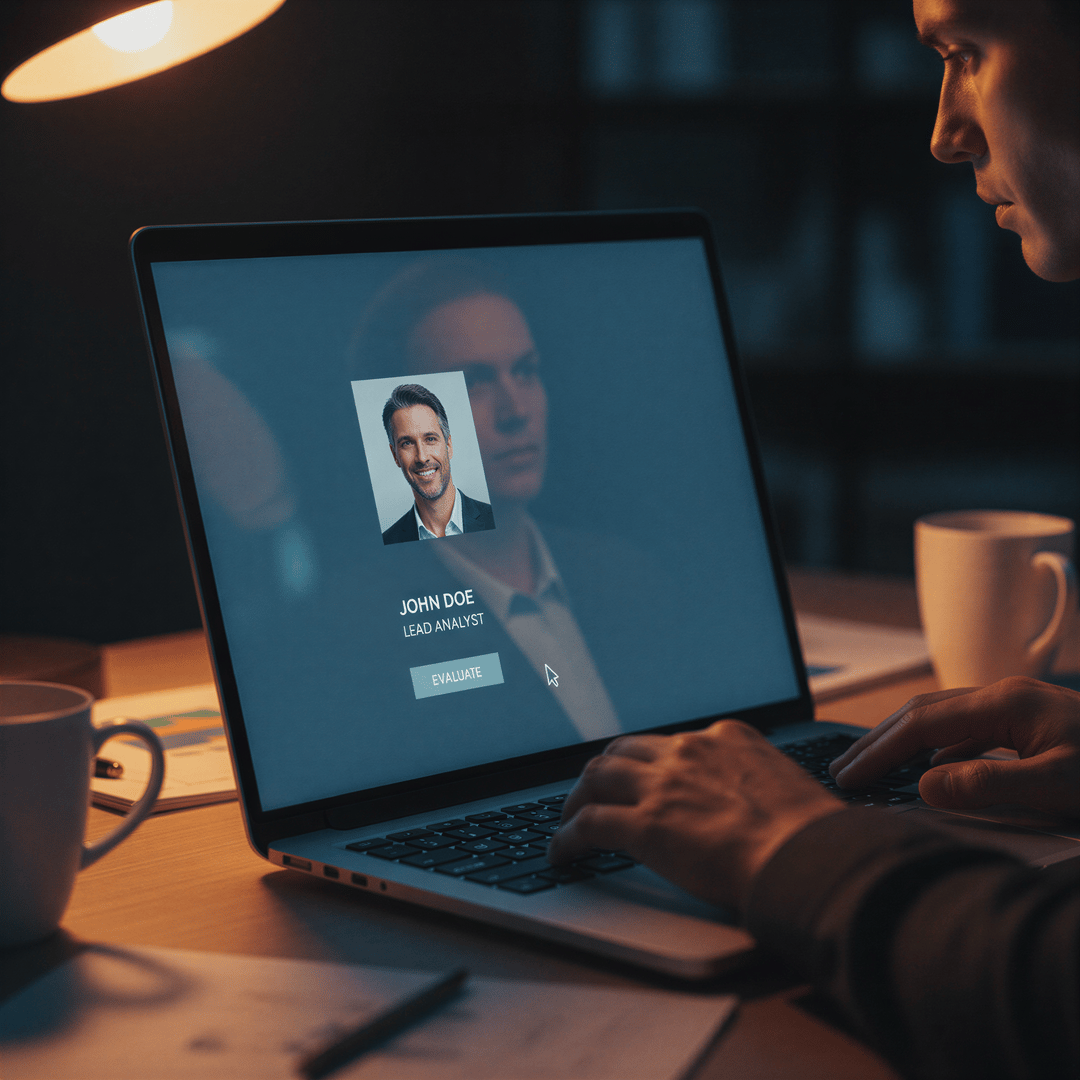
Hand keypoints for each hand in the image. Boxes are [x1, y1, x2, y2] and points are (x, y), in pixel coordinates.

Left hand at [548, 720, 843, 911]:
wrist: (808, 856)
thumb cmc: (812, 834)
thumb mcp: (785, 784)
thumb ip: (756, 782)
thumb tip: (754, 803)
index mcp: (725, 736)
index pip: (670, 741)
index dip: (647, 761)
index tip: (641, 776)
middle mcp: (688, 750)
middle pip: (624, 750)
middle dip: (603, 772)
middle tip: (593, 793)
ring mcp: (663, 785)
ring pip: (597, 776)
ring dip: (577, 798)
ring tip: (568, 820)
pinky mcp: (646, 825)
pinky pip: (589, 825)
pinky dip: (567, 838)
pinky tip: (561, 854)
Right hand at [829, 677, 1079, 815]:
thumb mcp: (1059, 787)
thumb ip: (989, 785)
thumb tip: (925, 785)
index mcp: (1007, 702)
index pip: (923, 725)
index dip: (880, 752)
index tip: (848, 779)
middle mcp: (1007, 697)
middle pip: (923, 712)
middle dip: (879, 741)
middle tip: (843, 771)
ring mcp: (1019, 709)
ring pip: (942, 720)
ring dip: (904, 744)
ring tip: (873, 771)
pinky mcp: (1030, 727)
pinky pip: (967, 734)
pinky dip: (936, 753)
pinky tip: (931, 776)